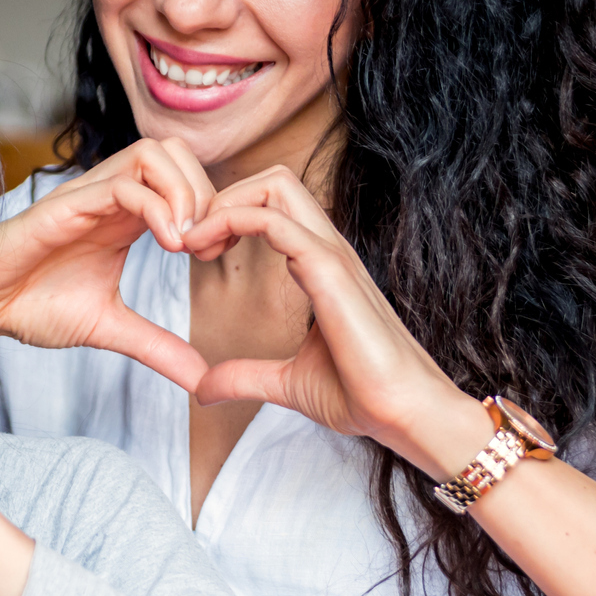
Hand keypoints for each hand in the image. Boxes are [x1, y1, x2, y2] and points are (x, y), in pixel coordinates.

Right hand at [0, 138, 215, 390]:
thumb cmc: (33, 305)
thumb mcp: (111, 328)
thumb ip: (158, 346)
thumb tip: (201, 379)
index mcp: (126, 215)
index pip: (185, 178)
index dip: (213, 208)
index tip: (216, 254)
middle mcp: (111, 195)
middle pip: (177, 151)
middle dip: (206, 192)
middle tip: (208, 244)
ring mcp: (90, 194)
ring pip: (155, 152)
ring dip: (185, 192)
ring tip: (187, 243)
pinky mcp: (67, 204)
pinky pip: (123, 184)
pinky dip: (157, 207)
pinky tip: (169, 244)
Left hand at [181, 165, 491, 477]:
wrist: (406, 416)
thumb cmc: (362, 396)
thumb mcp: (287, 384)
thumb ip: (244, 377)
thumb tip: (202, 387)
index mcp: (320, 266)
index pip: (274, 206)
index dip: (228, 216)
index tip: (196, 253)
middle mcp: (327, 251)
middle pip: (274, 180)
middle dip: (222, 197)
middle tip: (189, 242)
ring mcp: (331, 256)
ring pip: (275, 185)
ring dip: (223, 204)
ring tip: (193, 244)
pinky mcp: (331, 272)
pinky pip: (276, 222)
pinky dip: (232, 221)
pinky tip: (205, 252)